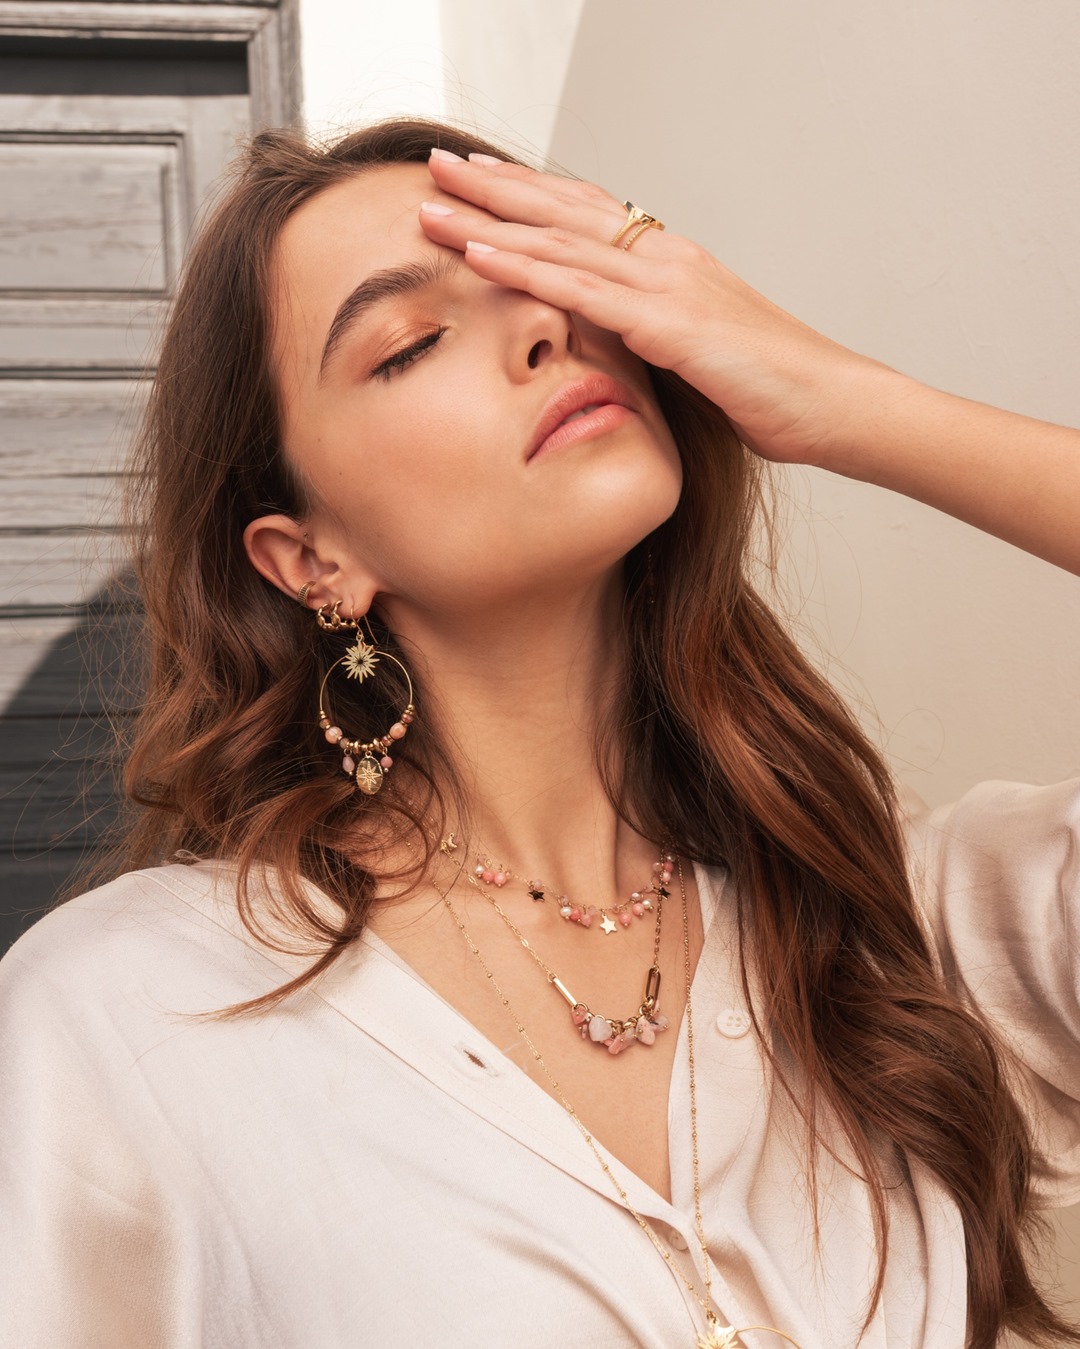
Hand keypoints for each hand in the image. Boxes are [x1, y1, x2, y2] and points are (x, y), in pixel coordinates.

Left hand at [422, 148, 902, 468]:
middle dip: (494, 186)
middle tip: (435, 164)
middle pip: (564, 209)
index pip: (586, 212)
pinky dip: (525, 270)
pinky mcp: (670, 324)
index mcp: (672, 261)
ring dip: (489, 220)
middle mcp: (665, 257)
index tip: (478, 180)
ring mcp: (668, 285)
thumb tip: (610, 339)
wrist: (833, 404)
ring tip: (432, 204)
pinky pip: (583, 291)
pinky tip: (479, 257)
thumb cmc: (770, 388)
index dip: (529, 192)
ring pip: (561, 241)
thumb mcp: (699, 352)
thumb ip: (652, 334)